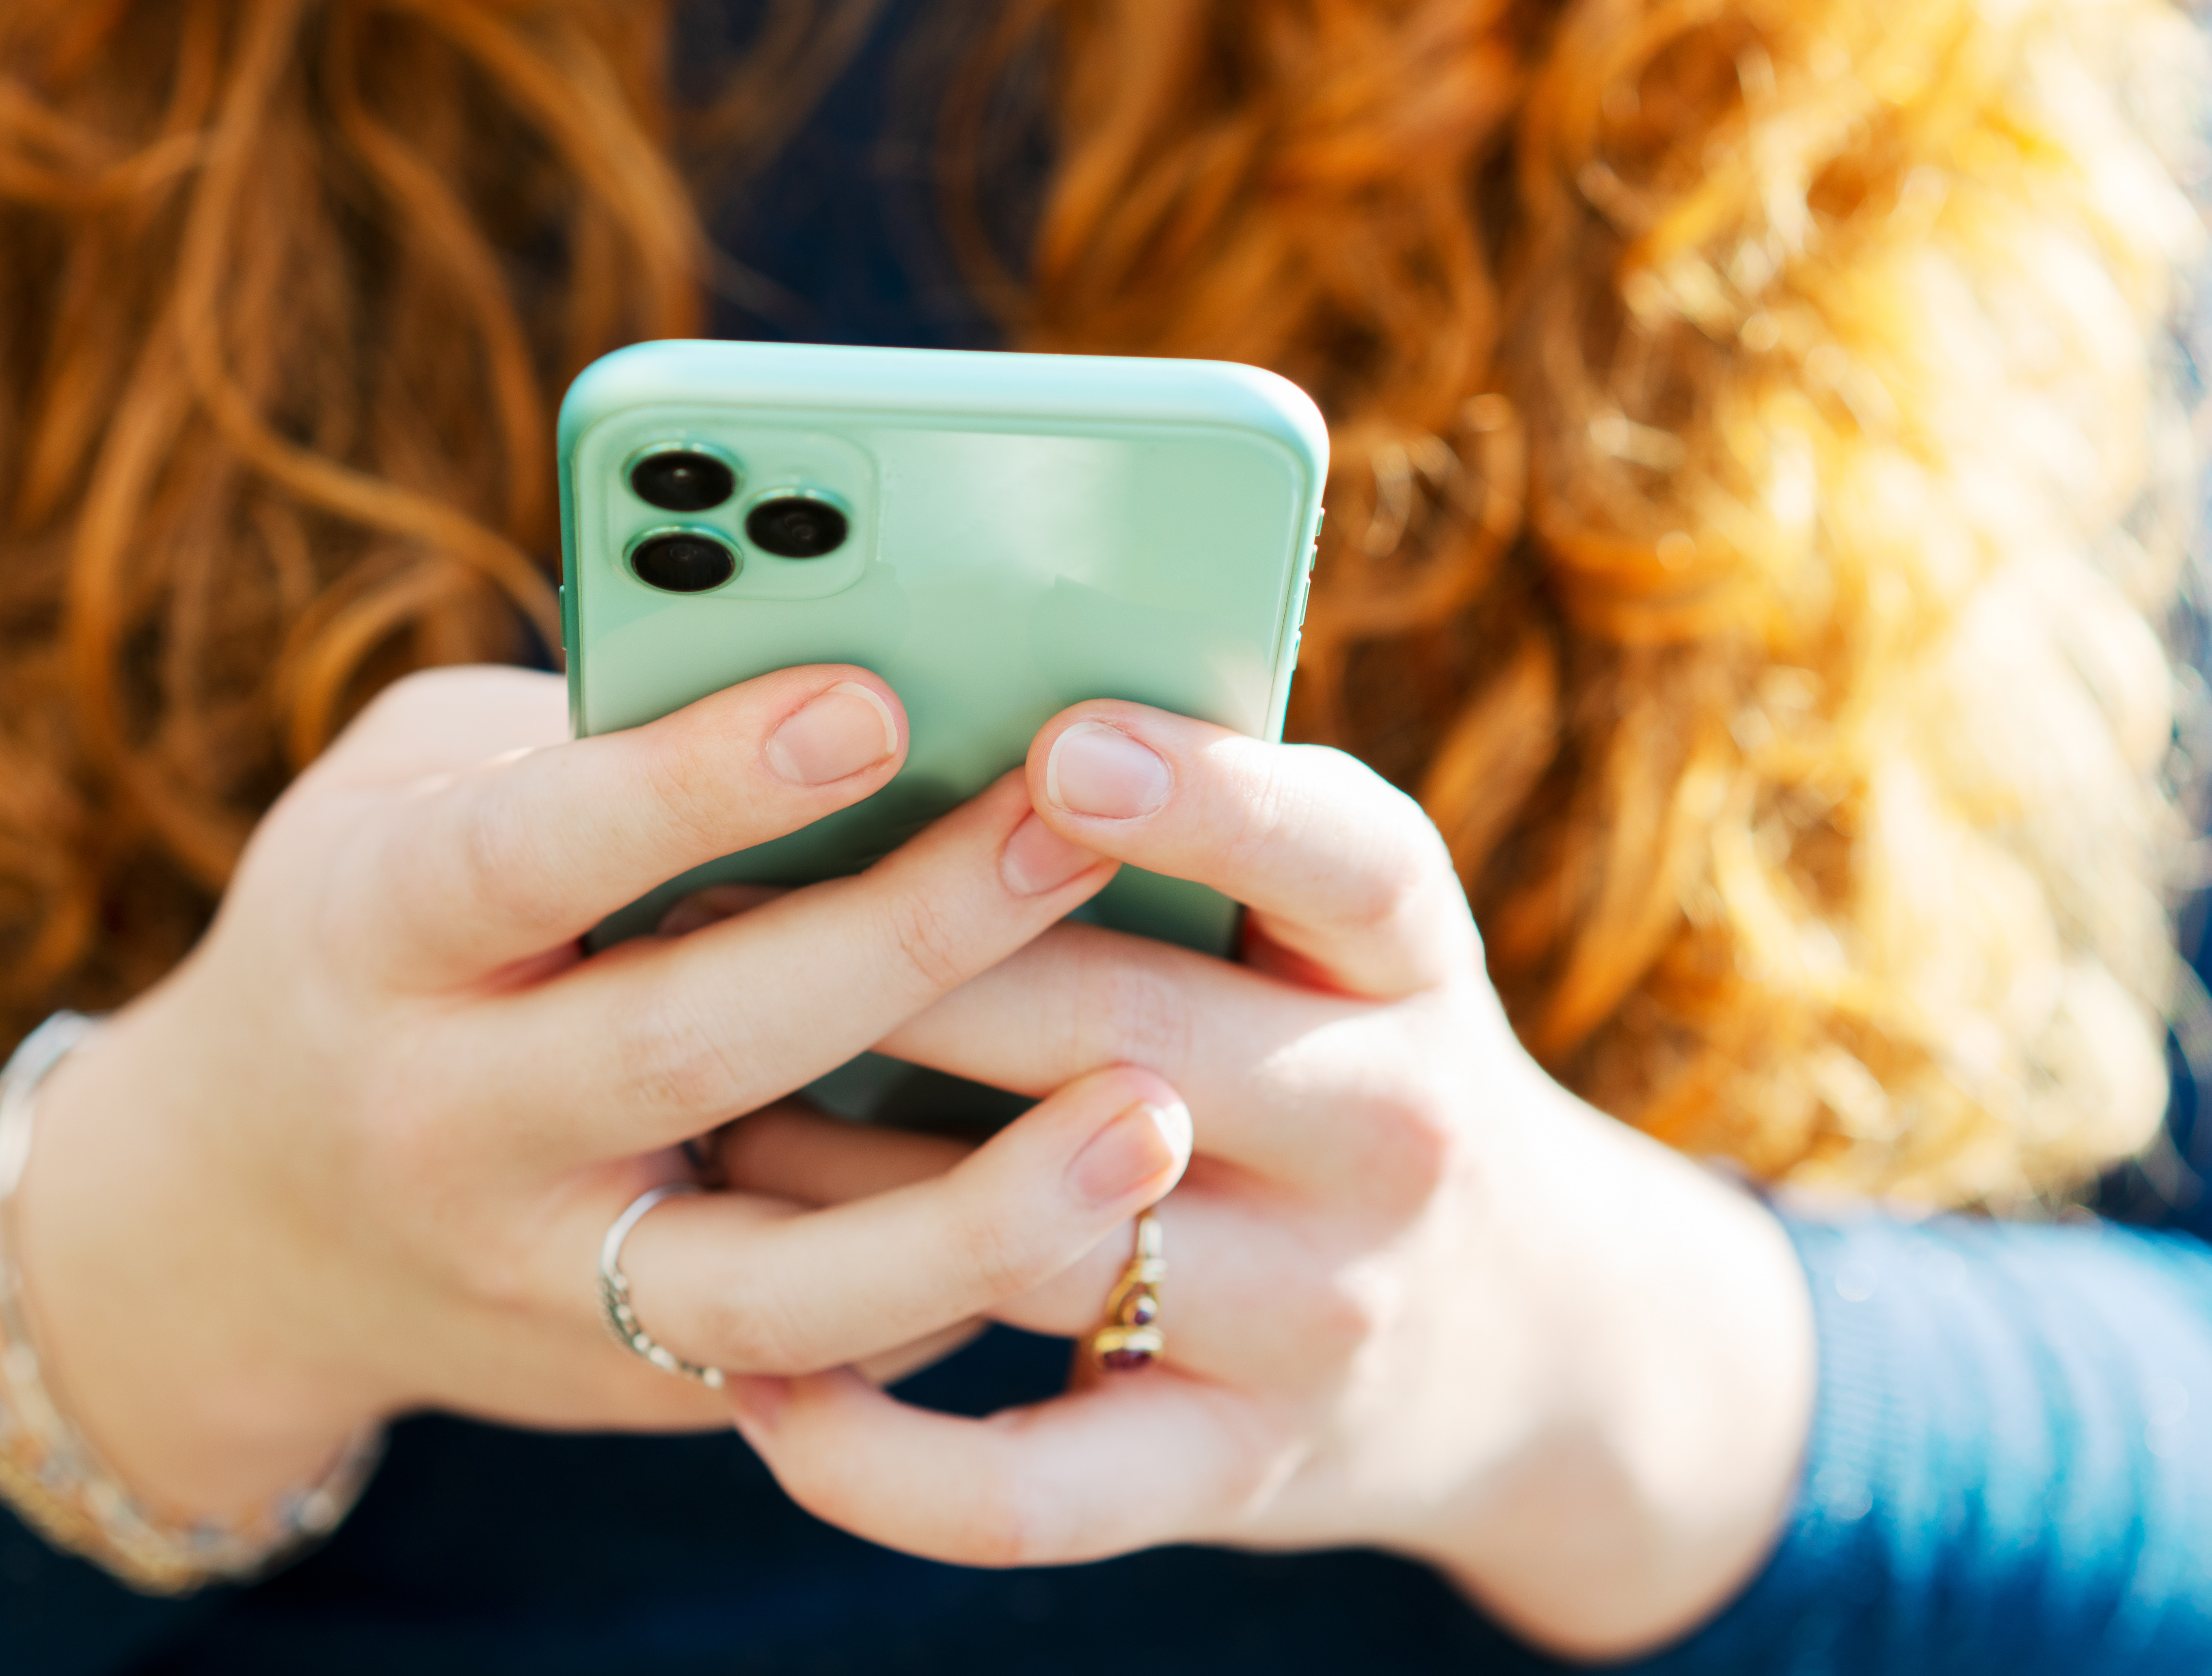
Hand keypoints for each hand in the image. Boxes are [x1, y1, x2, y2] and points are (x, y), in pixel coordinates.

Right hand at [0, 665, 1196, 1528]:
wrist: (241, 1228)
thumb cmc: (373, 934)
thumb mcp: (412, 793)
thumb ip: (585, 738)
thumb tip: (847, 669)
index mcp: (376, 934)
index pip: (536, 851)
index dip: (698, 781)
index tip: (873, 697)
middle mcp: (448, 1123)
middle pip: (685, 1048)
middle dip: (898, 943)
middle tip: (1075, 831)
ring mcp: (546, 1282)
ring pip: (774, 1289)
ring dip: (977, 1214)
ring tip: (1152, 1116)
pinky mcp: (641, 1384)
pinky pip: (831, 1357)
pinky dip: (971, 1284)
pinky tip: (1106, 1206)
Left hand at [711, 700, 1817, 1659]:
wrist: (1519, 1331)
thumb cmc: (1334, 1056)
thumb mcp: (1328, 931)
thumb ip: (1188, 834)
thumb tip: (924, 718)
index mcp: (1406, 959)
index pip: (1341, 861)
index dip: (1206, 801)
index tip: (1059, 744)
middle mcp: (1387, 1130)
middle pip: (1125, 1035)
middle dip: (907, 971)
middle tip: (705, 902)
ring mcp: (1316, 1314)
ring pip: (1041, 1240)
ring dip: (838, 1188)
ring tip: (692, 1132)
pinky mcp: (1237, 1471)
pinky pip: (1031, 1492)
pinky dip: (877, 1460)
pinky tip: (761, 1389)